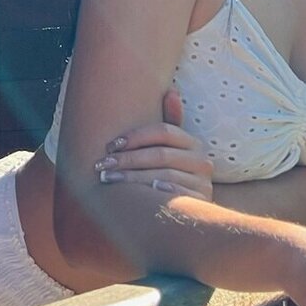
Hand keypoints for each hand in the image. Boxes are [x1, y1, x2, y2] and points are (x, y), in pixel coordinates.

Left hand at [95, 87, 214, 199]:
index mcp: (193, 143)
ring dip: (133, 178)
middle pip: (161, 154)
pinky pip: (175, 197)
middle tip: (103, 165)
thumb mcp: (171, 150)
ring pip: (164, 175)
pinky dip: (156, 193)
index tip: (110, 145)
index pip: (164, 131)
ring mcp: (203, 184)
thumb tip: (172, 91)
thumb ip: (169, 122)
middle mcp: (202, 161)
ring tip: (109, 180)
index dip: (135, 136)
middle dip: (128, 159)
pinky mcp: (199, 204)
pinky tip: (138, 195)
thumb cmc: (171, 175)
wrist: (188, 214)